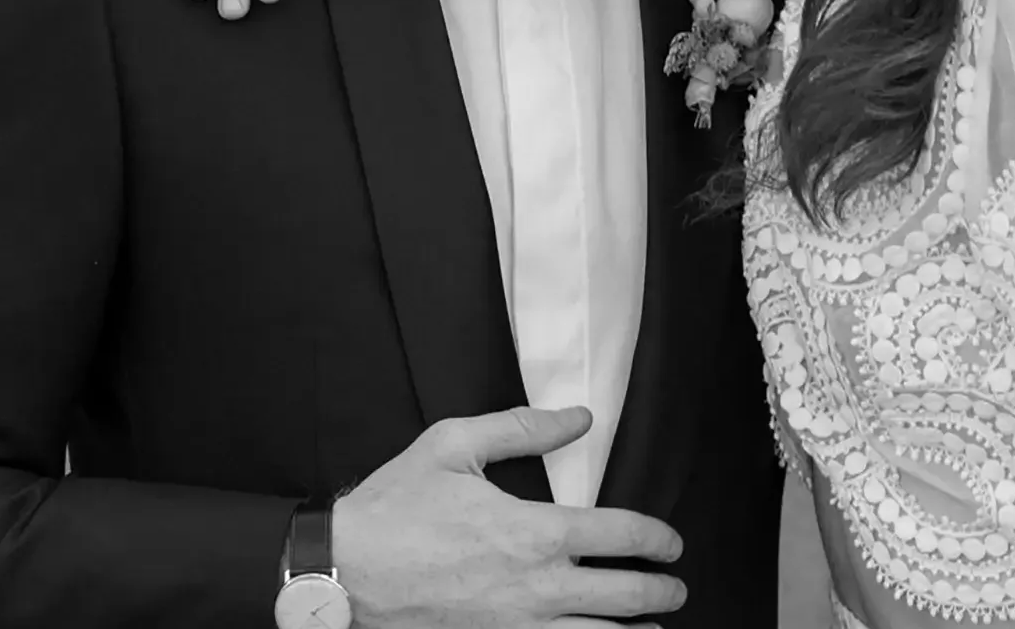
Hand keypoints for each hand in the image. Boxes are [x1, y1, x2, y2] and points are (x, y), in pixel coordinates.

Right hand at [334, 406, 687, 627]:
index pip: (621, 534)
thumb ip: (524, 427)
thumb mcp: (456, 444)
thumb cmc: (395, 507)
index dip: (657, 538)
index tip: (671, 542)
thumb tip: (579, 417)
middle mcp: (536, 587)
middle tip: (676, 589)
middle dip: (659, 593)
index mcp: (534, 531)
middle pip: (622, 596)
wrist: (338, 572)